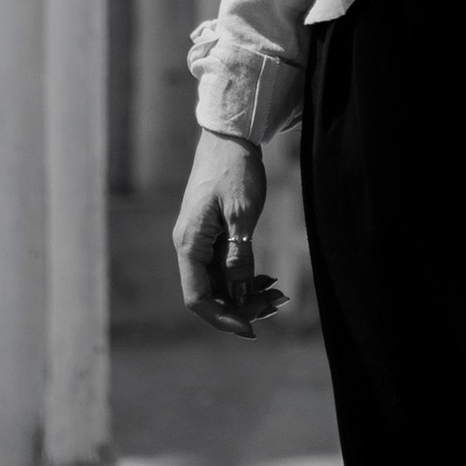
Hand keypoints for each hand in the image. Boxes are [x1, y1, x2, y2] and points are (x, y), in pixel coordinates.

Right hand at [173, 130, 279, 335]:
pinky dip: (244, 277)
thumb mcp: (242, 214)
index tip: (252, 328)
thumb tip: (239, 295)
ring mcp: (199, 240)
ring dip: (244, 294)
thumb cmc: (234, 170)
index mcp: (189, 243)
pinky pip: (223, 266)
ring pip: (218, 282)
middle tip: (276, 305)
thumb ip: (239, 256)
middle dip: (241, 307)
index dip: (223, 317)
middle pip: (209, 293)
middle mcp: (189, 246)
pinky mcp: (210, 234)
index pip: (198, 297)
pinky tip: (266, 280)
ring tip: (277, 295)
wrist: (229, 137)